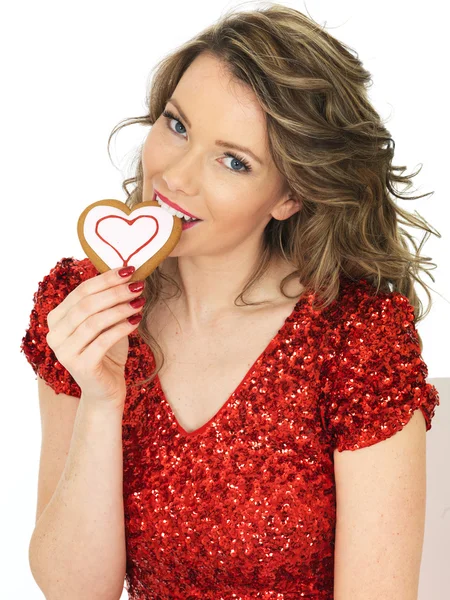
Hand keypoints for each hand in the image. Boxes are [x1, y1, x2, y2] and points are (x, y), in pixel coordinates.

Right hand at [45, 266, 144, 409]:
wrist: (105, 390)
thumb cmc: (106, 351)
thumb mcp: (105, 322)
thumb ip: (107, 301)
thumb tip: (128, 272)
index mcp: (56, 319)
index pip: (81, 291)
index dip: (106, 279)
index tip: (129, 270)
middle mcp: (54, 334)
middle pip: (86, 305)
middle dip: (115, 292)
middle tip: (138, 285)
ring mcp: (64, 352)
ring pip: (94, 322)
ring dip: (120, 309)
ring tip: (140, 302)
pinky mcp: (80, 366)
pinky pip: (102, 341)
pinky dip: (121, 328)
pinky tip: (136, 321)